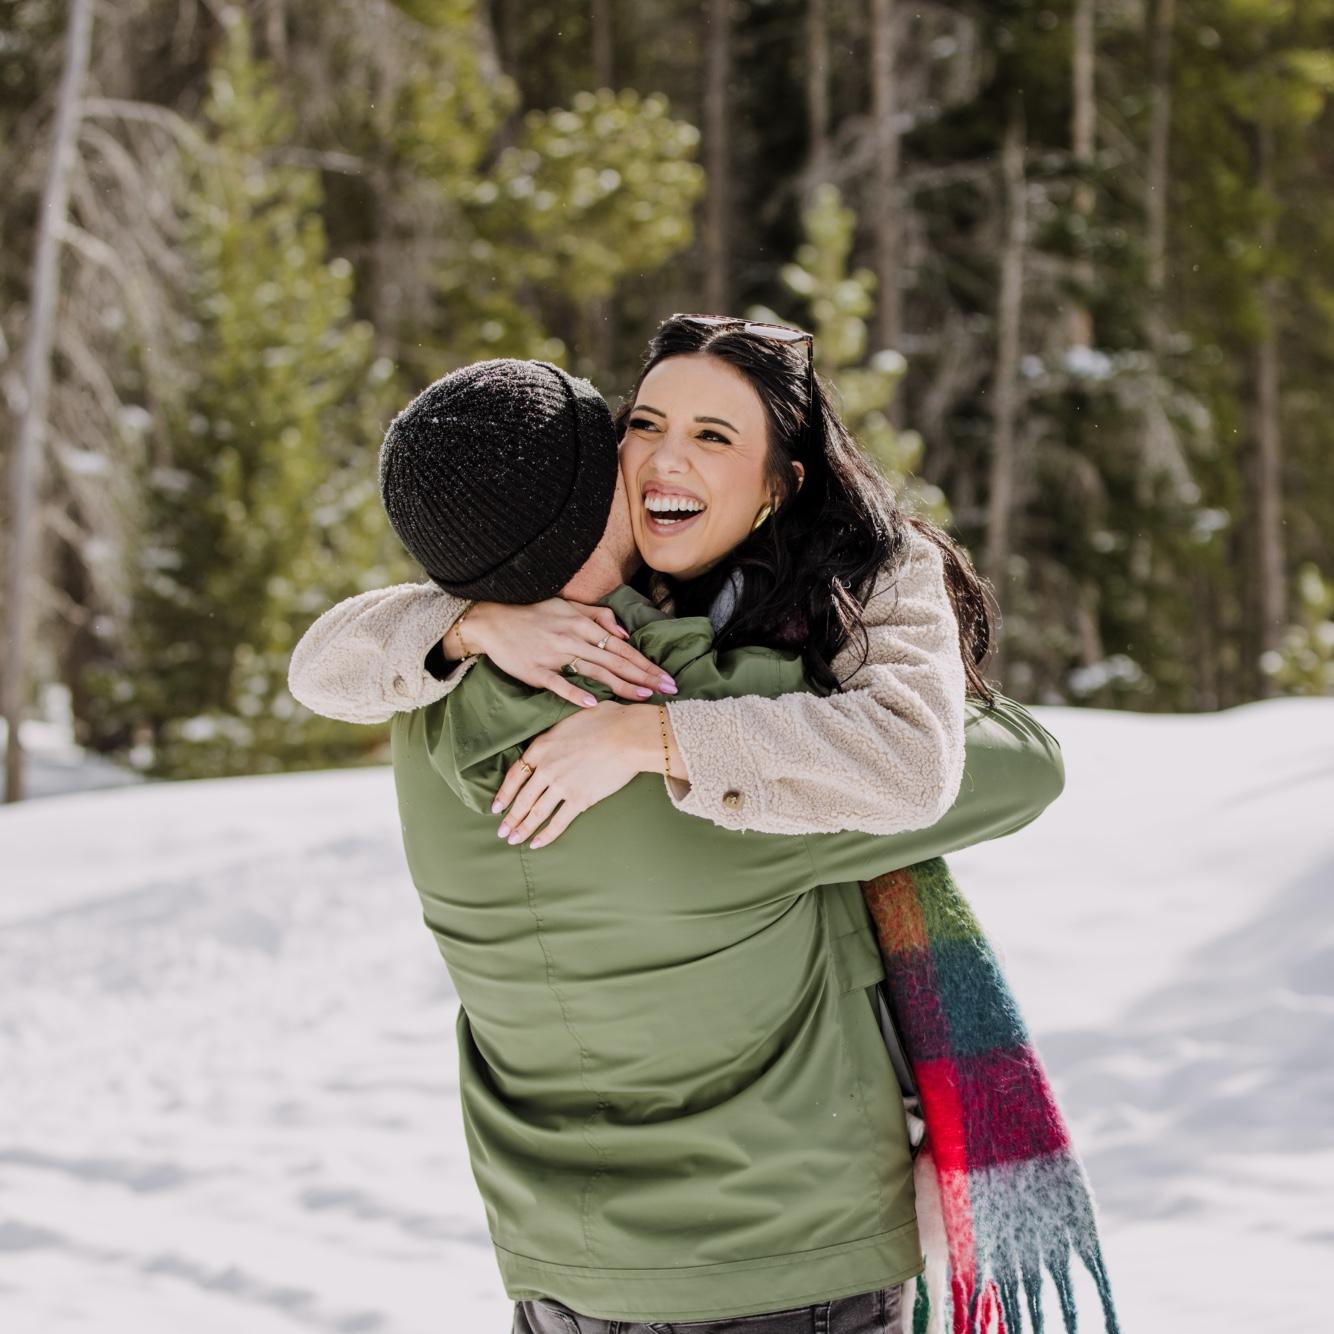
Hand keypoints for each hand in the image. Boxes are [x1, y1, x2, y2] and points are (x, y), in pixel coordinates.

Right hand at [460, 598, 676, 709]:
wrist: (492, 620)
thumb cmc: (532, 613)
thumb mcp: (567, 606)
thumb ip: (598, 617)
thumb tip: (625, 634)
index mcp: (582, 623)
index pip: (622, 647)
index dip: (646, 662)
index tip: (667, 676)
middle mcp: (572, 638)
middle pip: (616, 660)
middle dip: (644, 676)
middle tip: (669, 690)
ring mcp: (554, 655)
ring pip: (594, 671)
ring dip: (621, 685)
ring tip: (643, 697)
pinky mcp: (536, 671)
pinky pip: (559, 684)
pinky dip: (577, 693)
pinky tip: (596, 703)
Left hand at [492, 703, 666, 847]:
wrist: (628, 735)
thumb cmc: (606, 720)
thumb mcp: (570, 718)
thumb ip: (558, 734)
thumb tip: (559, 737)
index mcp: (542, 746)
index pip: (515, 774)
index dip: (504, 793)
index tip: (496, 806)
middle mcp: (547, 768)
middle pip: (522, 798)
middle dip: (510, 817)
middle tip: (501, 831)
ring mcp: (562, 785)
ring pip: (536, 812)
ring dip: (523, 828)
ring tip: (513, 840)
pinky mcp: (579, 798)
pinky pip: (559, 821)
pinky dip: (546, 835)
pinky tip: (537, 843)